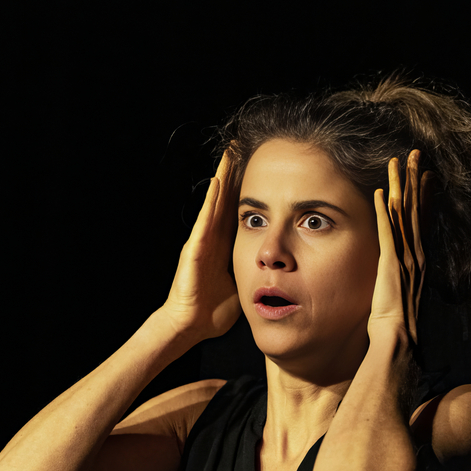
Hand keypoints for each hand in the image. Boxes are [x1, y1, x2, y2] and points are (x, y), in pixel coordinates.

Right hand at [161, 150, 241, 339]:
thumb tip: (279, 271)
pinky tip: (218, 182)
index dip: (246, 188)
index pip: (237, 210)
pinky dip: (212, 202)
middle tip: (241, 146)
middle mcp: (213, 238)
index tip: (257, 166)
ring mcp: (202, 241)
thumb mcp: (243, 285)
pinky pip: (206, 221)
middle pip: (225, 198)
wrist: (192, 324)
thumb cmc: (214, 311)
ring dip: (222, 177)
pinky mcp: (195, 249)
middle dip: (233, 173)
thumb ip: (255, 272)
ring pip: (215, 202)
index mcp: (225, 245)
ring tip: (230, 153)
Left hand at [368, 149, 432, 345]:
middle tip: (415, 154)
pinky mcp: (391, 264)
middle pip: (416, 208)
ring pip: (404, 213)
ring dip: (400, 185)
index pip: (421, 218)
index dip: (423, 193)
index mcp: (418, 258)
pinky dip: (383, 211)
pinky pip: (387, 231)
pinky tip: (380, 192)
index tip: (424, 172)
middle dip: (415, 178)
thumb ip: (399, 276)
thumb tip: (396, 270)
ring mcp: (405, 257)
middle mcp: (416, 253)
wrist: (398, 339)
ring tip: (398, 162)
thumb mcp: (400, 292)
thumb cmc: (396, 322)